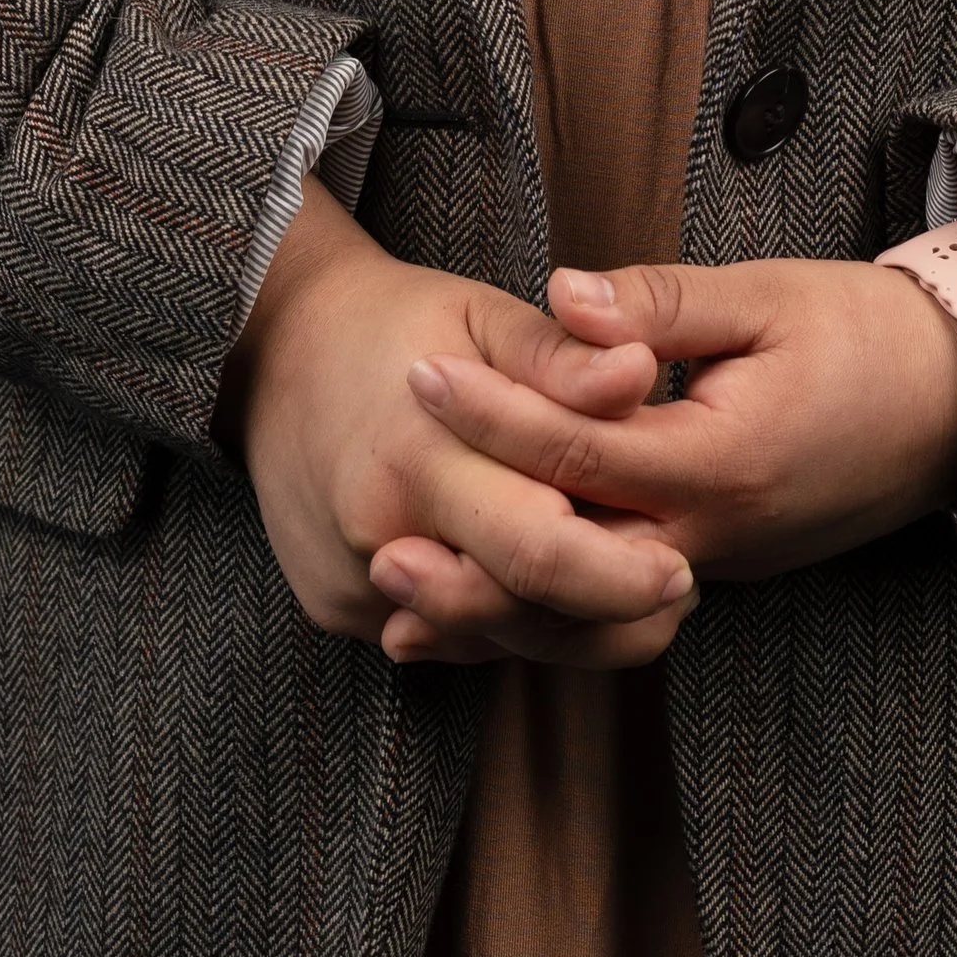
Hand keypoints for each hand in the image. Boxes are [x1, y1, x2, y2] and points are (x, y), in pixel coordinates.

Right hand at [215, 185, 699, 666]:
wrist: (274, 351)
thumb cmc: (398, 324)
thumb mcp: (481, 315)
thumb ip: (561, 358)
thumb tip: (643, 374)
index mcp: (417, 456)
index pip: (535, 549)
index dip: (618, 576)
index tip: (683, 571)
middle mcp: (376, 536)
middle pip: (516, 614)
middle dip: (609, 617)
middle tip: (678, 591)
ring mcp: (351, 586)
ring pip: (484, 640)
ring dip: (568, 628)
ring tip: (636, 595)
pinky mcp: (339, 610)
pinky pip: (443, 637)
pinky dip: (505, 621)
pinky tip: (554, 593)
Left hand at [382, 255, 956, 604]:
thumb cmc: (865, 336)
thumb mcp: (765, 296)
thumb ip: (656, 304)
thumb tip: (560, 294)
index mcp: (719, 460)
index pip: (579, 447)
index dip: (493, 411)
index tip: (416, 372)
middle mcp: (711, 536)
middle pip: (570, 560)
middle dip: (472, 552)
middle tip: (375, 535)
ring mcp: (715, 564)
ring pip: (586, 606)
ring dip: (493, 607)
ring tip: (398, 594)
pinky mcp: (714, 567)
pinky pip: (613, 604)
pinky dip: (541, 614)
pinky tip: (474, 613)